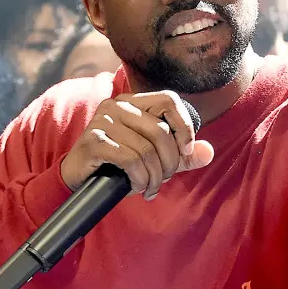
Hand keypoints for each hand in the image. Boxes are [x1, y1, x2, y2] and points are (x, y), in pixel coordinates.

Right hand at [60, 91, 214, 197]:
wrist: (78, 179)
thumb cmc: (116, 166)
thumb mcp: (154, 159)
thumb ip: (181, 155)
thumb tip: (208, 152)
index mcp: (133, 102)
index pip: (169, 100)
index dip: (184, 126)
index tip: (186, 152)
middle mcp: (117, 106)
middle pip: (160, 131)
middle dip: (169, 163)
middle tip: (163, 180)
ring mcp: (103, 121)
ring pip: (146, 150)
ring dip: (153, 177)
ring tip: (148, 188)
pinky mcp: (94, 141)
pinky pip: (129, 160)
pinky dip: (138, 179)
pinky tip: (136, 187)